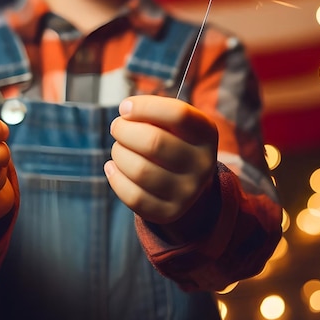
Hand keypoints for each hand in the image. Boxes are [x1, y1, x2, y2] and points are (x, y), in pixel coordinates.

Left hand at [104, 95, 217, 223]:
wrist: (188, 181)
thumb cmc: (173, 139)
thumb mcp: (174, 122)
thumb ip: (154, 111)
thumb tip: (127, 111)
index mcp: (206, 133)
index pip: (178, 114)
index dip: (144, 107)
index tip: (125, 107)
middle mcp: (202, 164)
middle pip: (153, 142)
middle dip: (124, 130)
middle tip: (117, 127)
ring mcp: (187, 192)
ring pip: (140, 170)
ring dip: (119, 153)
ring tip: (118, 148)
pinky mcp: (169, 212)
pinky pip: (133, 196)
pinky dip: (115, 178)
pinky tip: (113, 167)